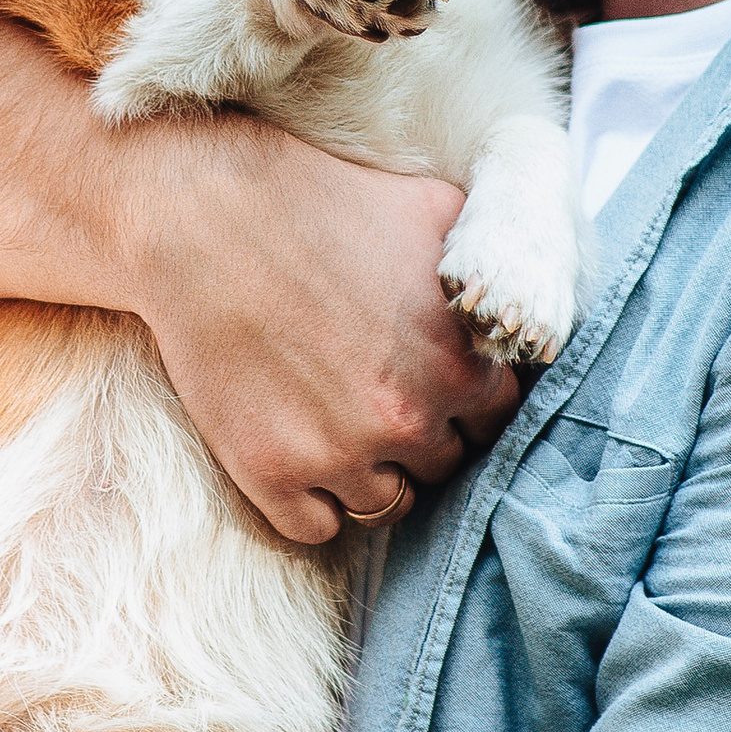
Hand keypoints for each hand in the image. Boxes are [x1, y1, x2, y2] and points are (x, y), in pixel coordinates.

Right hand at [119, 133, 518, 542]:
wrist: (204, 216)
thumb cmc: (323, 202)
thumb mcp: (436, 209)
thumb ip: (495, 263)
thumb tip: (526, 298)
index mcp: (459, 363)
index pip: (498, 421)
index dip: (466, 400)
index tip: (434, 382)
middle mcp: (408, 417)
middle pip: (446, 465)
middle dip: (422, 434)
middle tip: (377, 393)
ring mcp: (338, 453)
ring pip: (387, 506)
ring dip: (373, 474)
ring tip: (339, 424)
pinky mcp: (271, 473)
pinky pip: (316, 529)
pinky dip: (313, 502)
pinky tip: (300, 453)